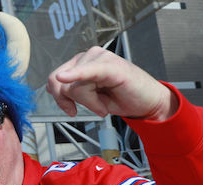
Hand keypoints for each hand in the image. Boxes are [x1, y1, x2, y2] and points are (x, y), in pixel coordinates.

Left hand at [46, 46, 177, 120]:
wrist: (148, 102)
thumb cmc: (121, 97)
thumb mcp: (89, 98)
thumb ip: (70, 93)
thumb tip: (55, 89)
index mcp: (81, 62)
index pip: (54, 79)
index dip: (58, 98)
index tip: (70, 110)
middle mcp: (89, 56)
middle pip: (61, 85)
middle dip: (72, 101)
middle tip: (94, 106)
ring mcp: (101, 58)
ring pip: (75, 88)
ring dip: (90, 103)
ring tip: (106, 102)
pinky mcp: (111, 66)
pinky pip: (87, 71)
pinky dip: (75, 74)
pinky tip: (66, 77)